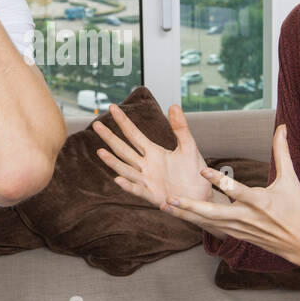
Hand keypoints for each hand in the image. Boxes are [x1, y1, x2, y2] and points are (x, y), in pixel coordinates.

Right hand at [94, 103, 212, 208]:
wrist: (203, 195)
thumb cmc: (194, 172)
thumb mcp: (188, 147)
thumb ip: (181, 128)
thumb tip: (174, 105)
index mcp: (154, 152)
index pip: (134, 134)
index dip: (123, 121)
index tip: (112, 107)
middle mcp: (146, 166)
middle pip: (124, 150)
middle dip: (110, 138)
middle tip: (96, 125)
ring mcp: (147, 181)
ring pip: (126, 170)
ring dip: (113, 162)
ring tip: (100, 151)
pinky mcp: (153, 196)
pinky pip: (138, 190)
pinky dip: (128, 185)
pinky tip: (118, 179)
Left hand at [161, 123, 299, 278]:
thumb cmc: (298, 209)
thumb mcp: (291, 180)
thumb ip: (282, 152)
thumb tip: (282, 127)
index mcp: (260, 202)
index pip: (236, 190)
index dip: (219, 181)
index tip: (201, 170)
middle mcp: (246, 217)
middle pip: (214, 213)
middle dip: (191, 207)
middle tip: (170, 198)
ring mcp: (240, 229)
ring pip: (208, 222)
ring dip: (186, 215)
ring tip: (165, 205)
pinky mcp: (236, 235)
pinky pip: (212, 227)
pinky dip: (195, 221)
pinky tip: (179, 215)